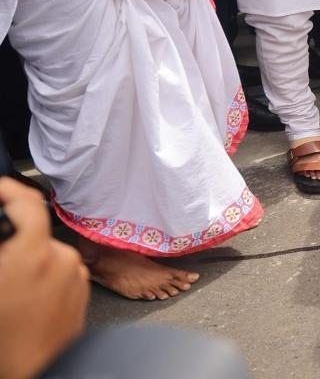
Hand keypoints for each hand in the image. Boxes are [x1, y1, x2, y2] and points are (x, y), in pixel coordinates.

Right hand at [0, 178, 90, 378]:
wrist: (35, 369)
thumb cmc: (6, 337)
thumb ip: (1, 251)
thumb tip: (0, 241)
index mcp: (34, 254)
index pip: (28, 204)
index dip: (11, 189)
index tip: (1, 187)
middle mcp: (62, 260)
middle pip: (34, 234)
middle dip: (13, 242)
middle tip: (2, 263)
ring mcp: (75, 275)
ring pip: (46, 254)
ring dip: (28, 262)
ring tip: (11, 290)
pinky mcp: (83, 290)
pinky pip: (59, 272)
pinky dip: (42, 277)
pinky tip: (26, 300)